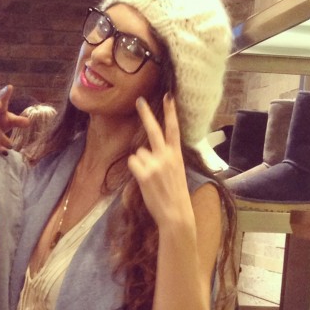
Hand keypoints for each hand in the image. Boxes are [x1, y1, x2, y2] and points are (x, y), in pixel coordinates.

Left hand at [127, 94, 193, 228]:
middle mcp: (166, 156)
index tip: (168, 96)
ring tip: (150, 178)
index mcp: (177, 154)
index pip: (174, 128)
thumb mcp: (177, 172)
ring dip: (140, 163)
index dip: (170, 112)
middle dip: (146, 113)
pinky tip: (144, 180)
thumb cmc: (175, 194)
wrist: (176, 213)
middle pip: (153, 130)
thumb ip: (165, 158)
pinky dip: (135, 170)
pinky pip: (133, 163)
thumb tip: (146, 151)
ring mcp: (155, 164)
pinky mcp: (145, 173)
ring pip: (138, 153)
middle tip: (139, 100)